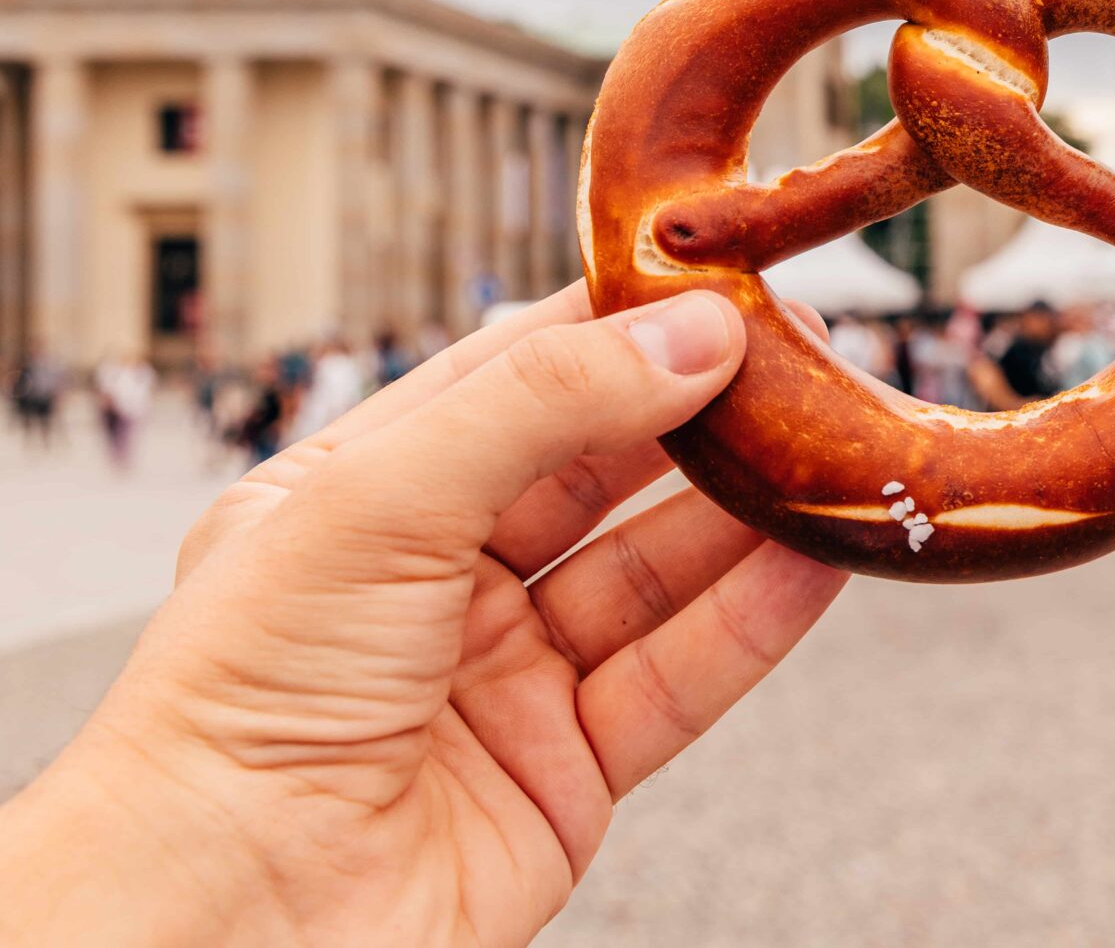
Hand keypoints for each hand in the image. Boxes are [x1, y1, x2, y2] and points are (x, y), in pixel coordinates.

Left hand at [0, 285, 847, 947]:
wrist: (226, 923)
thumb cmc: (239, 706)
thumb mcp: (377, 503)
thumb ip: (542, 408)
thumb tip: (689, 335)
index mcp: (359, 497)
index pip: (510, 378)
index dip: (617, 329)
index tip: (720, 283)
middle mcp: (433, 581)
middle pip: (600, 471)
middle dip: (701, 413)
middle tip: (808, 359)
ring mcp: (504, 678)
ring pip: (654, 572)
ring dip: (747, 513)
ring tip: (834, 450)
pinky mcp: (566, 772)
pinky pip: (681, 676)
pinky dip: (756, 617)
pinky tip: (817, 558)